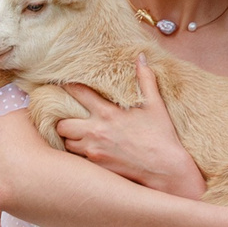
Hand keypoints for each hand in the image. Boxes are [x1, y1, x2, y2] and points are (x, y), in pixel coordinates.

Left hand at [56, 60, 204, 196]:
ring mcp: (94, 151)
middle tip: (71, 119)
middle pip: (62, 124)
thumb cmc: (161, 136)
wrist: (165, 169)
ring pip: (67, 143)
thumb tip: (140, 57)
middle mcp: (96, 132)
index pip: (77, 92)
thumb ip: (145, 79)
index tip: (64, 85)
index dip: (67, 86)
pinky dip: (79, 155)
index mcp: (107, 113)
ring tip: (79, 136)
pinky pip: (77, 160)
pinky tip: (88, 152)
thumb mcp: (155, 104)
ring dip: (70, 139)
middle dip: (63, 121)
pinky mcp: (97, 167)